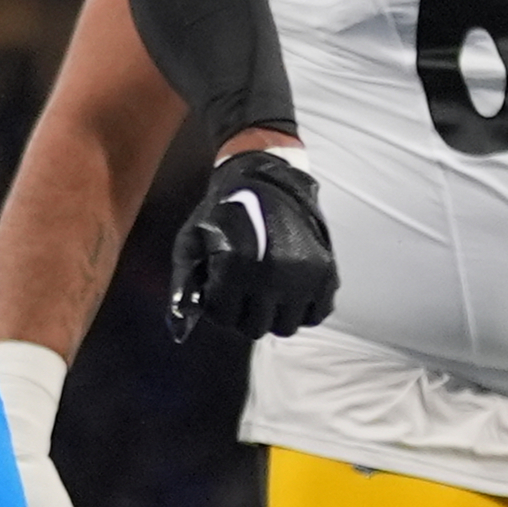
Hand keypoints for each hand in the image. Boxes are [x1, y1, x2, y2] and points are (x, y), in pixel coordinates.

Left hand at [169, 148, 338, 341]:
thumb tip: (180, 324)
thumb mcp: (191, 240)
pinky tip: (289, 292)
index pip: (224, 318)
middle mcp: (273, 274)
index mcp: (236, 264)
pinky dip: (302, 310)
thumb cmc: (223, 212)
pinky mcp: (327, 272)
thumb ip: (183, 282)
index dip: (217, 308)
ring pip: (286, 327)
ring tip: (266, 294)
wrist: (267, 178)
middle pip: (255, 328)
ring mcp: (304, 275)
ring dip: (273, 316)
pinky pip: (317, 315)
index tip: (220, 292)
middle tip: (242, 295)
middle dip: (243, 315)